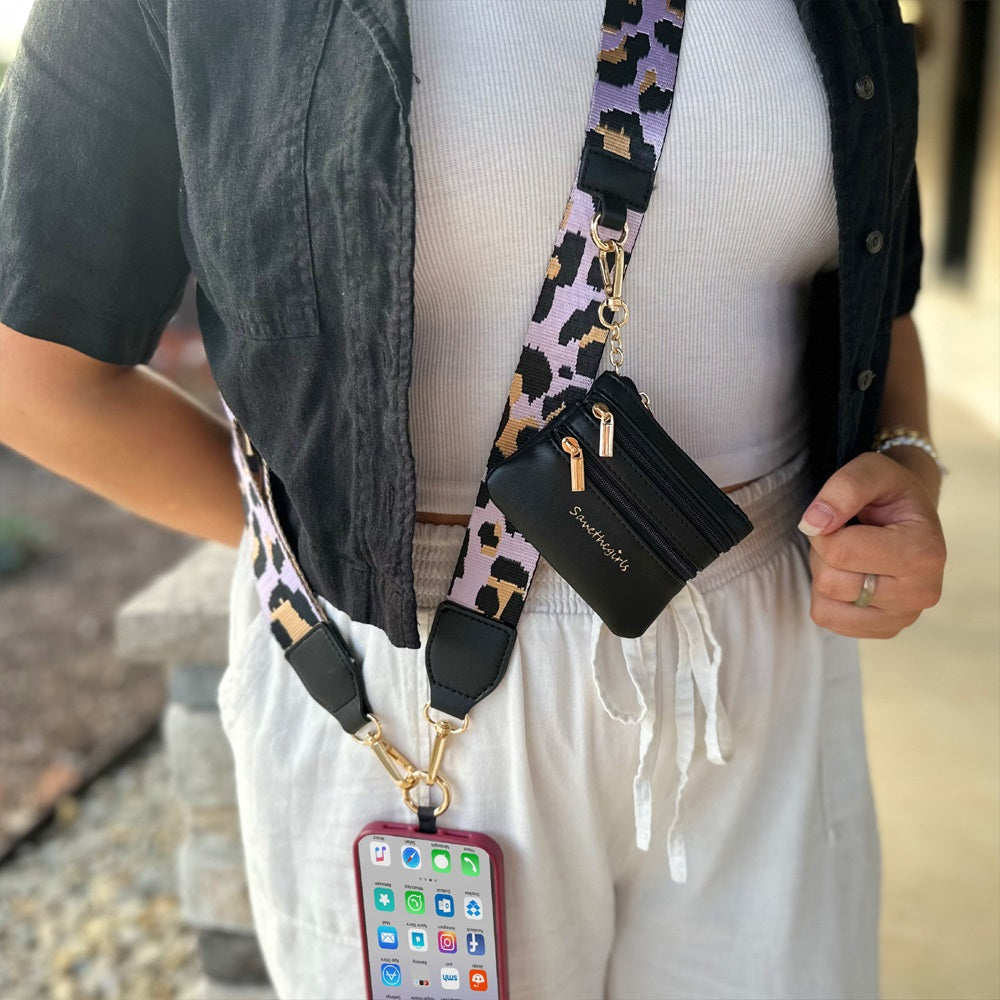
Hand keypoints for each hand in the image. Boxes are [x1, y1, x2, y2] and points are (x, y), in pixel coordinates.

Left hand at [798, 451, 945, 638]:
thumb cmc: (889, 493)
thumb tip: (813, 523)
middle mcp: (921, 592)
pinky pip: (827, 619)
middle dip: (823, 553)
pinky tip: (849, 577)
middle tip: (845, 536)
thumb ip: (844, 488)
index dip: (822, 529)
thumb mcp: (871, 470)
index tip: (836, 517)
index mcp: (924, 551)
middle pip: (830, 581)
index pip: (839, 551)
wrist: (909, 518)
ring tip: (849, 556)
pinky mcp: (884, 630)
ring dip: (823, 575)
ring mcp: (903, 616)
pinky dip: (826, 597)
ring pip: (825, 605)